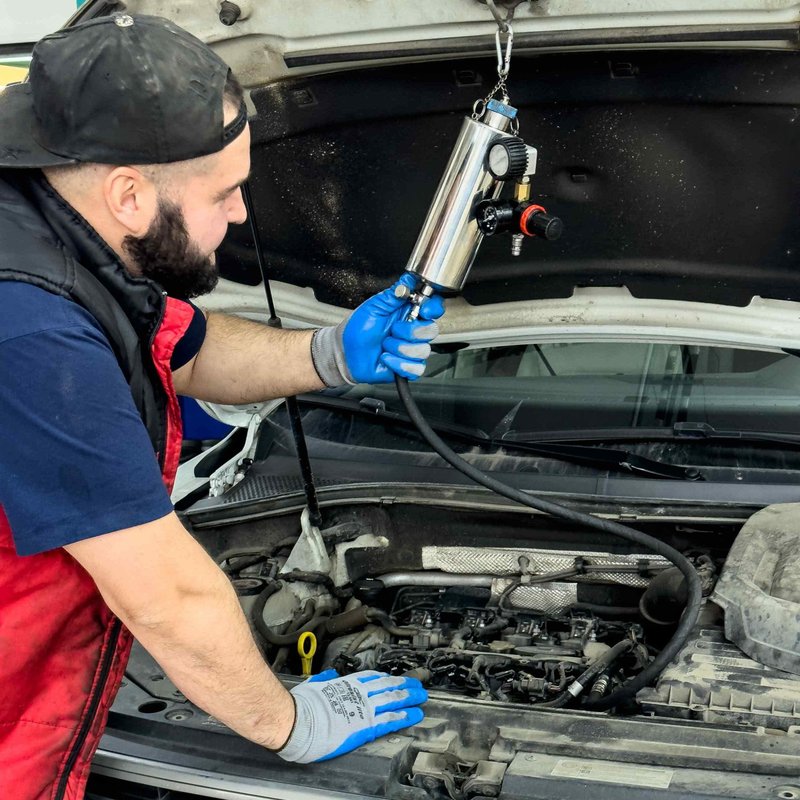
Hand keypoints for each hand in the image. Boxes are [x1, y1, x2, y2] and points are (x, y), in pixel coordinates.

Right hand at [276, 669, 426, 763]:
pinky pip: (390, 720)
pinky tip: (414, 715)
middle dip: (404, 684)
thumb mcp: (314, 685)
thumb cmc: (301, 706)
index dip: (386, 677)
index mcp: (346, 683)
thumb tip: (329, 674)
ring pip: (393, 700)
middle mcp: (358, 693)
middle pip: (387, 686)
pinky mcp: (366, 726)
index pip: (371, 677)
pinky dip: (404, 716)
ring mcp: (364, 709)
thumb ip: (324, 680)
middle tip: (417, 683)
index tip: (394, 677)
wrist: (298, 721)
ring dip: (409, 698)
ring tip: (421, 697)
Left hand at [311, 273, 444, 385]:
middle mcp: (413, 331)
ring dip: (399, 348)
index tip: (423, 311)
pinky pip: (415, 368)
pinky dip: (397, 363)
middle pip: (431, 330)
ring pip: (423, 351)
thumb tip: (410, 278)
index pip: (433, 308)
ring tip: (385, 346)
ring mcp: (411, 350)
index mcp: (408, 313)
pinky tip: (386, 358)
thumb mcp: (375, 306)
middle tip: (393, 330)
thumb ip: (394, 293)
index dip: (433, 309)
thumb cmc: (357, 329)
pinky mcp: (407, 367)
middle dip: (410, 332)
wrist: (346, 353)